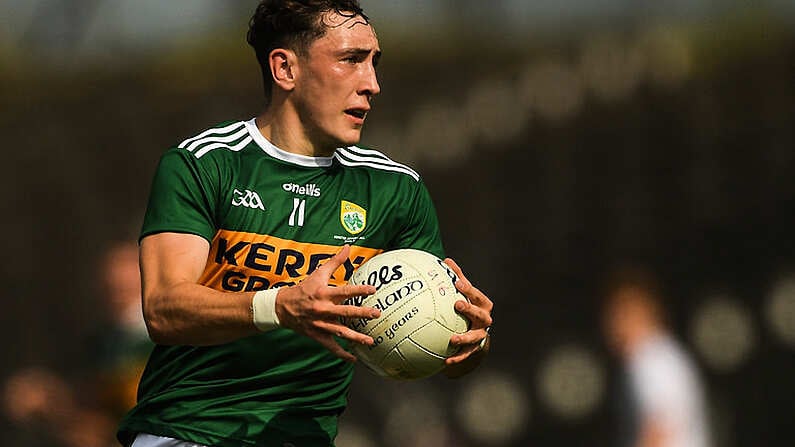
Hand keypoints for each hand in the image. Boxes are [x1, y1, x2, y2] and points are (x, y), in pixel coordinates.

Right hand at [275, 245, 378, 361]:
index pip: (345, 291)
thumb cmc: (304, 289)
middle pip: (346, 312)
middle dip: (362, 313)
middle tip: (377, 313)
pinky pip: (331, 347)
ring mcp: (321, 324)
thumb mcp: (318, 273)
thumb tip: (348, 247)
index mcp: (324, 293)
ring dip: (356, 337)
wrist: (283, 307)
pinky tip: (354, 358)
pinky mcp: (318, 335)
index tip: (373, 289)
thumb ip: (335, 261)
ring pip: (341, 332)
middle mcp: (323, 309)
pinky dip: (342, 354)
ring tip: (370, 341)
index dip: (359, 289)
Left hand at [444, 258, 492, 367]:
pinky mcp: (474, 349)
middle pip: (480, 315)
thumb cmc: (468, 306)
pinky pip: (465, 355)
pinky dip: (456, 358)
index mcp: (483, 305)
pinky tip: (445, 362)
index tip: (458, 284)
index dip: (469, 290)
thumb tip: (446, 260)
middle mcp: (485, 320)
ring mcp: (481, 335)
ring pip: (475, 337)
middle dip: (470, 310)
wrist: (477, 331)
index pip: (477, 295)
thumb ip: (457, 277)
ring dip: (464, 338)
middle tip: (458, 305)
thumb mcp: (464, 293)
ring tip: (452, 339)